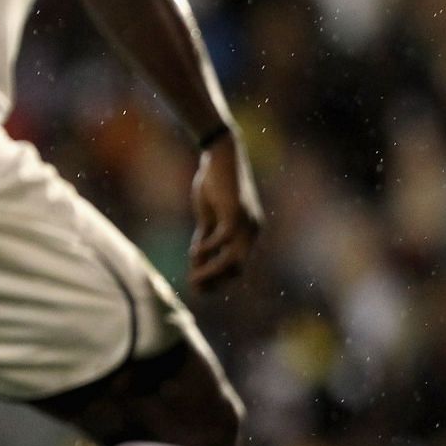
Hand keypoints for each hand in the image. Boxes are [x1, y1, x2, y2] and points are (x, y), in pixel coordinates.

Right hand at [189, 134, 263, 292]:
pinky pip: (224, 239)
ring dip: (212, 271)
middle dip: (216, 282)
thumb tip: (197, 261)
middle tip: (195, 289)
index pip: (236, 267)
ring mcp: (246, 223)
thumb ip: (205, 238)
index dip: (217, 280)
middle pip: (237, 268)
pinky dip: (209, 248)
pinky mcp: (235, 212)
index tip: (198, 288)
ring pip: (232, 259)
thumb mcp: (208, 217)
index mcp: (247, 234)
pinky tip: (194, 252)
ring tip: (193, 279)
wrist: (221, 155)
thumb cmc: (214, 184)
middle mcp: (252, 232)